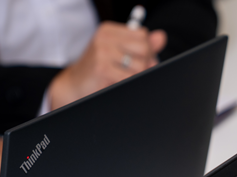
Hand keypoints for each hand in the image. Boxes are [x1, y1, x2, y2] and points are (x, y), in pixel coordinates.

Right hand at [48, 22, 166, 109]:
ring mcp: (102, 52)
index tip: (138, 60)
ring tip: (123, 78)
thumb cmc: (99, 69)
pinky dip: (129, 83)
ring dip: (136, 76)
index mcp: (109, 30)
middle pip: (145, 49)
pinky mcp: (102, 68)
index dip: (147, 50)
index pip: (143, 35)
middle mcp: (104, 38)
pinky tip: (118, 83)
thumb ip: (142, 45)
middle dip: (145, 64)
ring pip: (140, 66)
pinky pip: (130, 78)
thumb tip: (161, 37)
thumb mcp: (119, 52)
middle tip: (131, 71)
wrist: (75, 85)